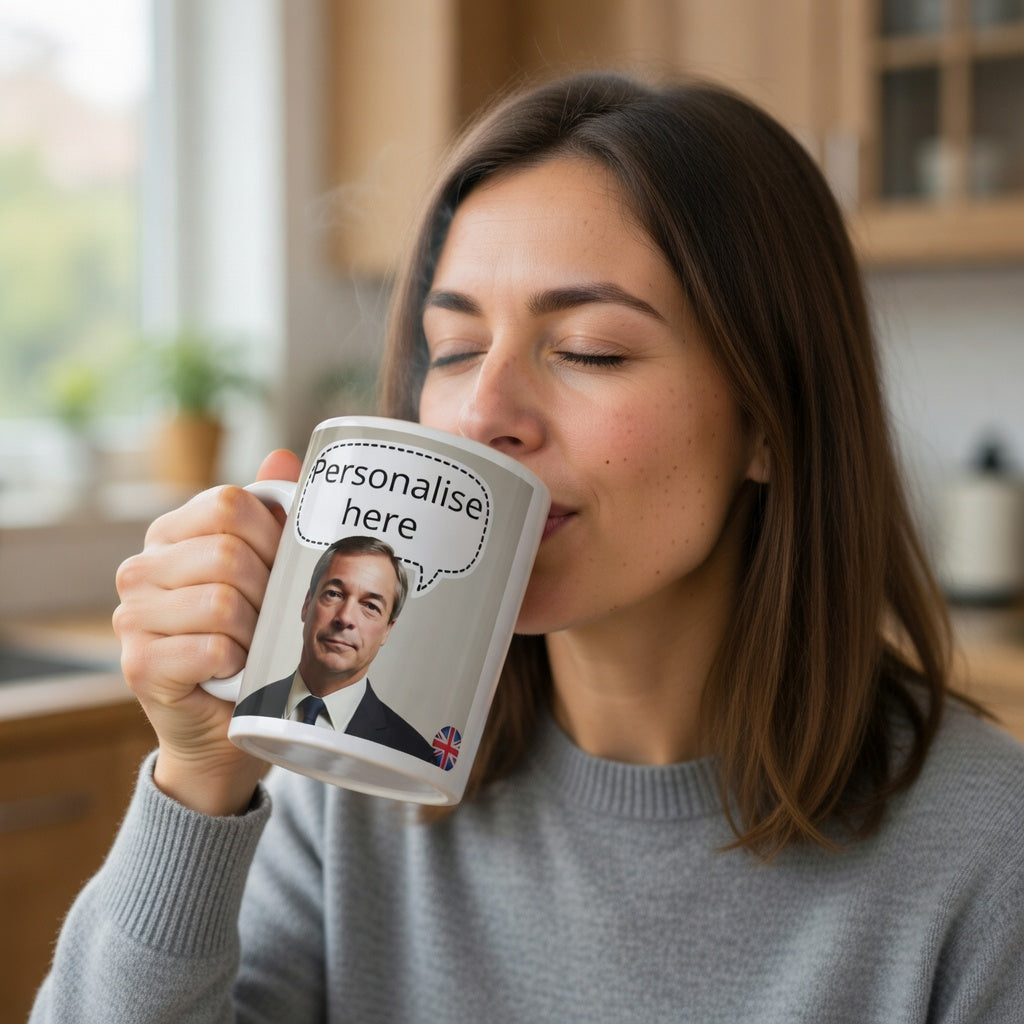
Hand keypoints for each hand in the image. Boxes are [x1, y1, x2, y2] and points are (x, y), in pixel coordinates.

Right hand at [113, 449, 302, 814]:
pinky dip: (239, 661)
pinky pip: (212, 646)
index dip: (273, 536)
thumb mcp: (267, 572)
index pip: (230, 503)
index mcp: (171, 534)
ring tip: (253, 644)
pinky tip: (232, 668)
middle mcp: (141, 569)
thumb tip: (284, 457)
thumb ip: (272, 516)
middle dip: (269, 590)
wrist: (228, 721)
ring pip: (223, 600)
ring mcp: (132, 617)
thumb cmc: (252, 638)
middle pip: (230, 552)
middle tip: (270, 617)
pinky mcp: (140, 665)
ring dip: (256, 630)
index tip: (281, 568)